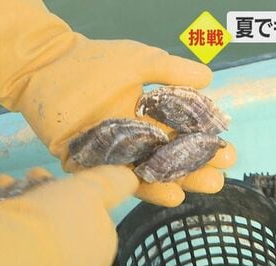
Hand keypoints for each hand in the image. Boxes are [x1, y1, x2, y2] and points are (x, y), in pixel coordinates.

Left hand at [0, 0, 236, 206]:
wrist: (47, 64)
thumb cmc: (94, 61)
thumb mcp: (140, 61)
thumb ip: (171, 71)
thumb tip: (209, 80)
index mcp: (148, 120)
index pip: (182, 139)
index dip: (204, 148)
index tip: (227, 154)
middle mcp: (132, 142)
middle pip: (166, 163)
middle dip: (191, 173)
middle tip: (216, 181)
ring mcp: (109, 154)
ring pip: (141, 175)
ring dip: (163, 186)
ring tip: (185, 194)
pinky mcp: (83, 162)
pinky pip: (108, 178)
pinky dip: (127, 185)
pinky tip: (146, 191)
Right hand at [0, 166, 137, 265]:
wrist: (6, 260)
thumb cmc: (56, 220)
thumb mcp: (92, 189)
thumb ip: (112, 182)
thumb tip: (130, 178)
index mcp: (100, 254)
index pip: (94, 220)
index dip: (78, 194)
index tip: (59, 177)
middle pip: (62, 226)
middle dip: (44, 194)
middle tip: (29, 176)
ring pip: (34, 236)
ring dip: (19, 201)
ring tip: (3, 184)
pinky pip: (11, 249)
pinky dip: (2, 224)